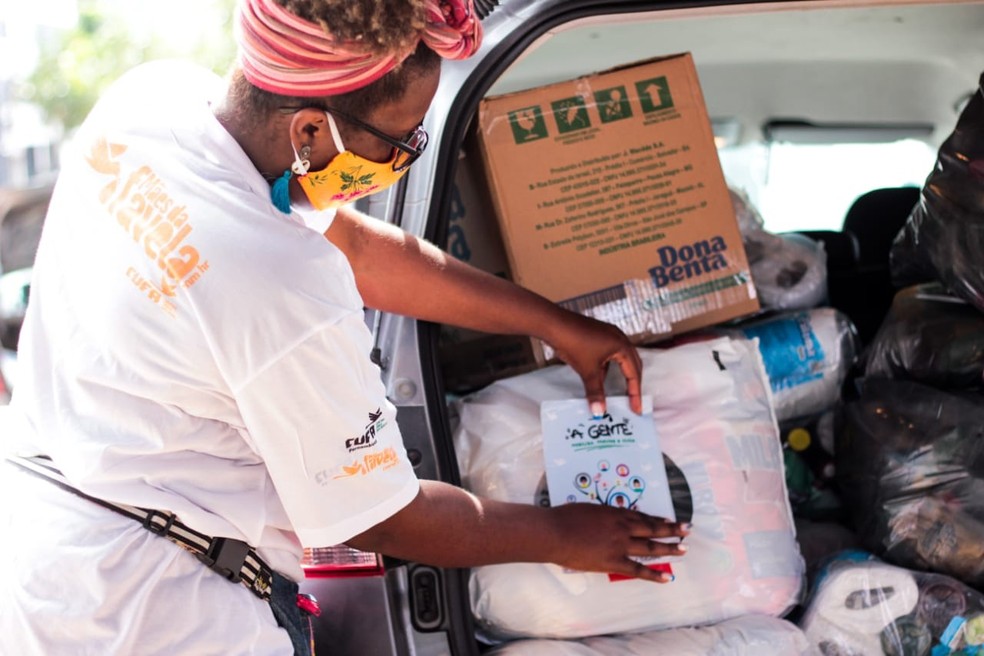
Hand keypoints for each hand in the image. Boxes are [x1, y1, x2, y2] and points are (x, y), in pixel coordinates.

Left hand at [543, 311, 643, 414]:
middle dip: (633, 383)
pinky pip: (610, 353)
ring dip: (620, 375)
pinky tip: (599, 377)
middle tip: (632, 400)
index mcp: (622, 346)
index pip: (634, 373)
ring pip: (621, 358)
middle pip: (633, 364)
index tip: (636, 408)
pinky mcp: (598, 334)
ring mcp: (609, 334)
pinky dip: (608, 367)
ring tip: (618, 391)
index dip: (635, 393)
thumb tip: (599, 412)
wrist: (554, 324)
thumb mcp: (588, 371)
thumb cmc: (574, 343)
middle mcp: (619, 338)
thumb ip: (595, 392)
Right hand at [546, 504, 688, 581]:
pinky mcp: (613, 562)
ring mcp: (620, 545)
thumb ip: (603, 516)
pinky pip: (638, 569)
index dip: (657, 518)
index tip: (669, 519)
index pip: (642, 516)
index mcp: (615, 513)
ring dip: (669, 548)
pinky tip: (667, 577)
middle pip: (652, 528)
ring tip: (683, 549)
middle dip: (671, 529)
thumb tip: (609, 520)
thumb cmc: (565, 518)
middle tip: (687, 530)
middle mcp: (622, 527)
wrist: (554, 533)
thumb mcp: (588, 509)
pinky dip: (654, 574)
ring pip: (650, 547)